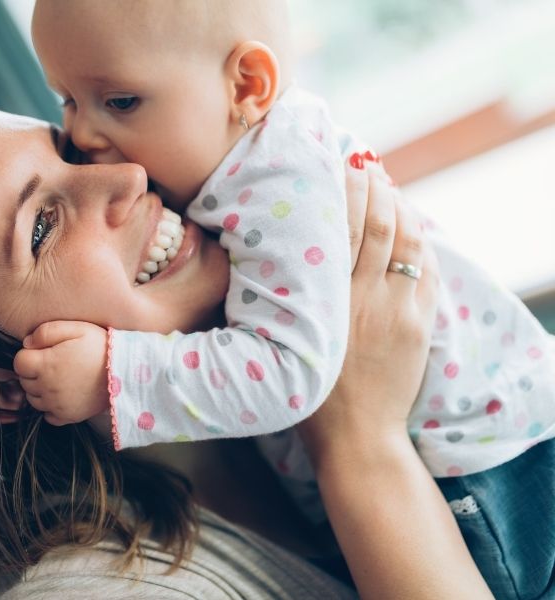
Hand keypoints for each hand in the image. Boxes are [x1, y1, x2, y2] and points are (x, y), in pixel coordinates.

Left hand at [13, 321, 108, 425]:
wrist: (126, 372)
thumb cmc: (100, 346)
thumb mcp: (76, 328)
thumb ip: (46, 331)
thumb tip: (27, 343)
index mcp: (45, 365)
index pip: (18, 362)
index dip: (29, 355)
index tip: (44, 351)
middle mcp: (47, 389)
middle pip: (24, 381)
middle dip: (33, 371)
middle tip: (54, 362)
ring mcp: (57, 405)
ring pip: (33, 399)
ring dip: (40, 389)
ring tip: (59, 377)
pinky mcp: (68, 417)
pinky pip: (48, 416)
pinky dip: (51, 407)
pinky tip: (63, 394)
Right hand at [299, 154, 439, 460]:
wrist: (357, 436)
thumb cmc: (310, 393)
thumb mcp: (281, 341)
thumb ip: (276, 299)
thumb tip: (264, 258)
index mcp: (330, 300)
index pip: (345, 230)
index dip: (347, 193)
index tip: (343, 165)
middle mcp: (367, 298)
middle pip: (379, 227)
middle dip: (375, 189)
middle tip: (366, 163)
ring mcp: (400, 311)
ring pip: (408, 243)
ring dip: (400, 208)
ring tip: (389, 187)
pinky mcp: (420, 326)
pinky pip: (427, 271)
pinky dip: (421, 242)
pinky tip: (411, 225)